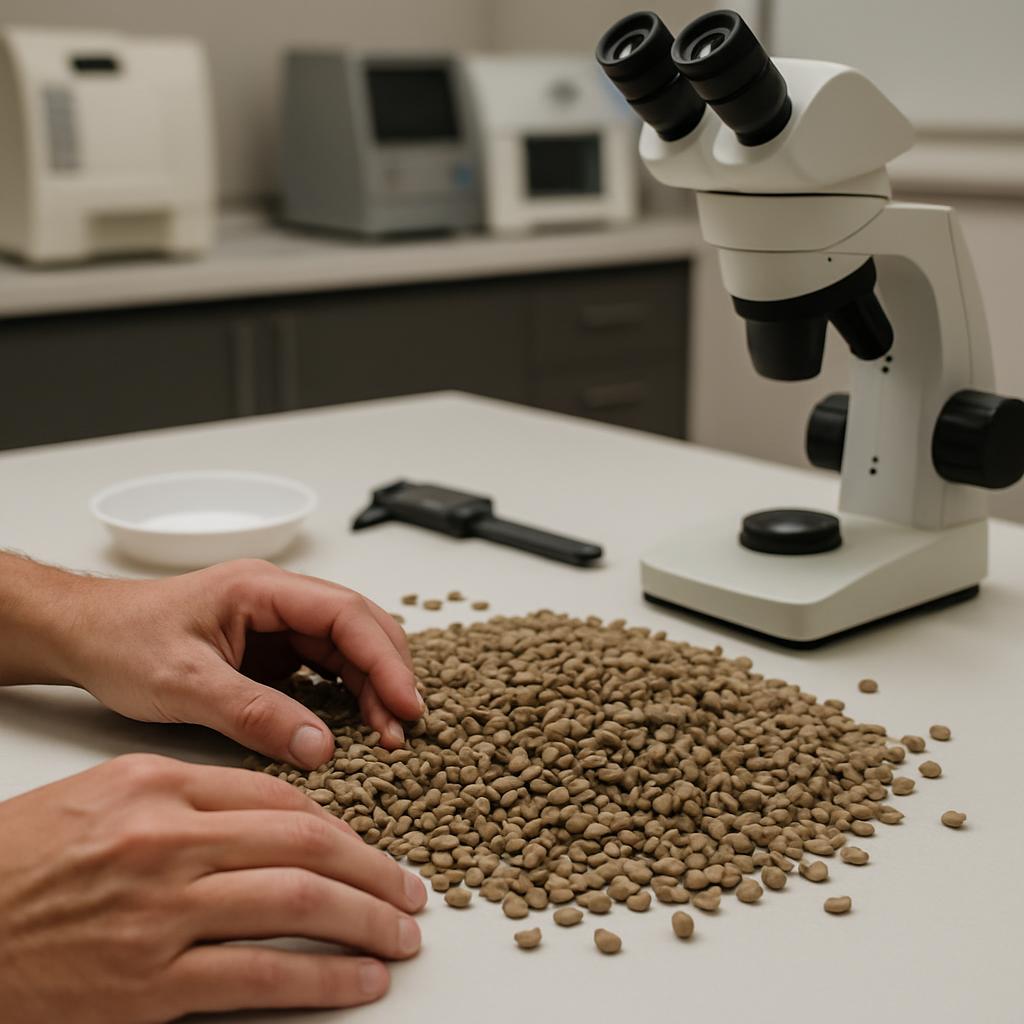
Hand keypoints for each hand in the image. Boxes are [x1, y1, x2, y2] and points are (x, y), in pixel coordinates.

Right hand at [0, 754, 426, 1021]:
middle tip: (412, 888)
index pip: (279, 798)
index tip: (369, 849)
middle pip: (305, 846)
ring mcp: (160, 914)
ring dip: (367, 920)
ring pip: (298, 906)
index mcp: (157, 786)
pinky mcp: (148, 986)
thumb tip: (272, 817)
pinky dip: (324, 979)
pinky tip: (361, 979)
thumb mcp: (103, 796)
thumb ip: (188, 796)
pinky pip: (261, 978)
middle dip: (374, 870)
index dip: (340, 826)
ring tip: (403, 934)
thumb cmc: (20, 861)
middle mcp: (167, 841)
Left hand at [52, 558, 423, 767]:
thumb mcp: (184, 684)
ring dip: (372, 689)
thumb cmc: (121, 641)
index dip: (384, 660)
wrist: (82, 635)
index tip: (406, 704)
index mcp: (262, 589)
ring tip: (386, 736)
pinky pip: (324, 668)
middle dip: (388, 675)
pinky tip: (356, 725)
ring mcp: (276, 623)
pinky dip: (347, 696)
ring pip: (347, 649)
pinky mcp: (270, 649)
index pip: (346, 614)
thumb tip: (321, 747)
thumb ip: (253, 714)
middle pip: (359, 627)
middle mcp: (278, 599)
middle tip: (403, 728)